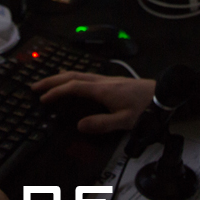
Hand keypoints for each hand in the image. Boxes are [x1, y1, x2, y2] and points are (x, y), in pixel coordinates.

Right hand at [31, 72, 154, 133]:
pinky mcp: (112, 81)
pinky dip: (72, 78)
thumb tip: (80, 126)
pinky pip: (85, 76)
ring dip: (60, 77)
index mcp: (103, 90)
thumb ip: (102, 123)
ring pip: (78, 74)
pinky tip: (72, 83)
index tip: (43, 98)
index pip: (73, 87)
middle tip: (35, 86)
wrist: (164, 94)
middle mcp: (103, 81)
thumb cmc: (147, 107)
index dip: (56, 92)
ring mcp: (107, 79)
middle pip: (72, 76)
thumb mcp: (125, 121)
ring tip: (48, 83)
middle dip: (52, 80)